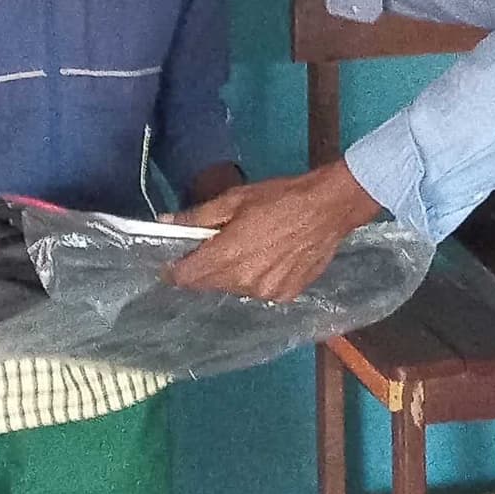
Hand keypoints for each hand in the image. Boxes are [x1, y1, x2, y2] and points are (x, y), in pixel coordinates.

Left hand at [167, 161, 378, 301]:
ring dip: (233, 272)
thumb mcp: (233, 199)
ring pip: (235, 287)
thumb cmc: (279, 198)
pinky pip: (260, 290)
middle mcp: (243, 281)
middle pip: (209, 283)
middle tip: (218, 244)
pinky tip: (271, 257)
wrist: (328, 208)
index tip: (173, 262)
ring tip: (250, 247)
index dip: (174, 271)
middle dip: (206, 267)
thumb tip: (166, 222)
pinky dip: (258, 277)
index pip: (186, 277)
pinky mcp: (286, 295)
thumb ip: (197, 216)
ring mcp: (266, 292)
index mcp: (226, 257)